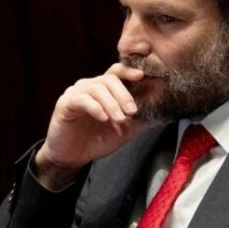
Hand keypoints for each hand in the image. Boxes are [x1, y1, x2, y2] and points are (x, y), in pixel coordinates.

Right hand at [34, 63, 153, 189]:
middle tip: (132, 111)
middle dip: (124, 93)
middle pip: (110, 78)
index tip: (145, 75)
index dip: (131, 70)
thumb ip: (142, 117)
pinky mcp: (65, 103)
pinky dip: (95, 107)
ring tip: (119, 119)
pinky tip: (103, 118)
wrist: (73, 157)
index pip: (119, 71)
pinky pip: (81, 99)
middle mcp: (90, 86)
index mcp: (105, 89)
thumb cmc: (98, 139)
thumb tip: (163, 108)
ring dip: (112, 103)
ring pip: (97, 88)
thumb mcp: (126, 129)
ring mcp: (76, 93)